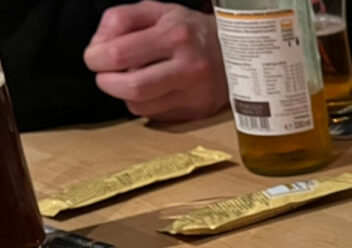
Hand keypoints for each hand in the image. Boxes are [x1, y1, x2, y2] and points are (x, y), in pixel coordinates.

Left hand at [84, 1, 228, 121]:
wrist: (238, 53)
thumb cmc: (190, 30)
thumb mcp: (157, 10)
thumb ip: (121, 19)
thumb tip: (98, 46)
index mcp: (174, 35)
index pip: (119, 54)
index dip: (96, 58)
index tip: (95, 58)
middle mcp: (188, 67)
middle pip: (131, 87)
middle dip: (107, 82)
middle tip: (105, 75)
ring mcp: (195, 93)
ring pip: (140, 106)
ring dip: (125, 96)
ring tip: (132, 80)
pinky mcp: (197, 112)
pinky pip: (156, 116)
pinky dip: (146, 104)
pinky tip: (153, 91)